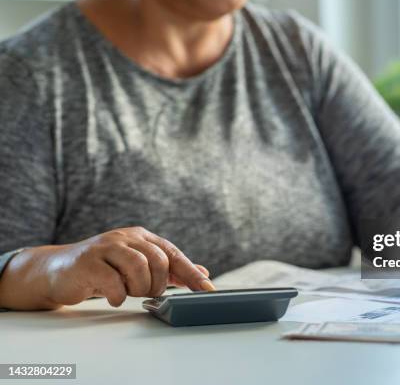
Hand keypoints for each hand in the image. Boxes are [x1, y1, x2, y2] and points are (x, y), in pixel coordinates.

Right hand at [0, 227, 214, 309]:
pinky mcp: (88, 262)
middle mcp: (126, 237)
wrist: (58, 270)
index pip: (173, 253)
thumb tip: (202, 272)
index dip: (191, 273)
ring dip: (138, 288)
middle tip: (147, 293)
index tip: (208, 290)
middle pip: (158, 260)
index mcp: (141, 236)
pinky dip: (118, 295)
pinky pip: (113, 281)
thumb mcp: (138, 266)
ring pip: (139, 267)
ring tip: (129, 293)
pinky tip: (113, 296)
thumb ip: (169, 269)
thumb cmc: (103, 269)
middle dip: (157, 284)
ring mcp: (106, 247)